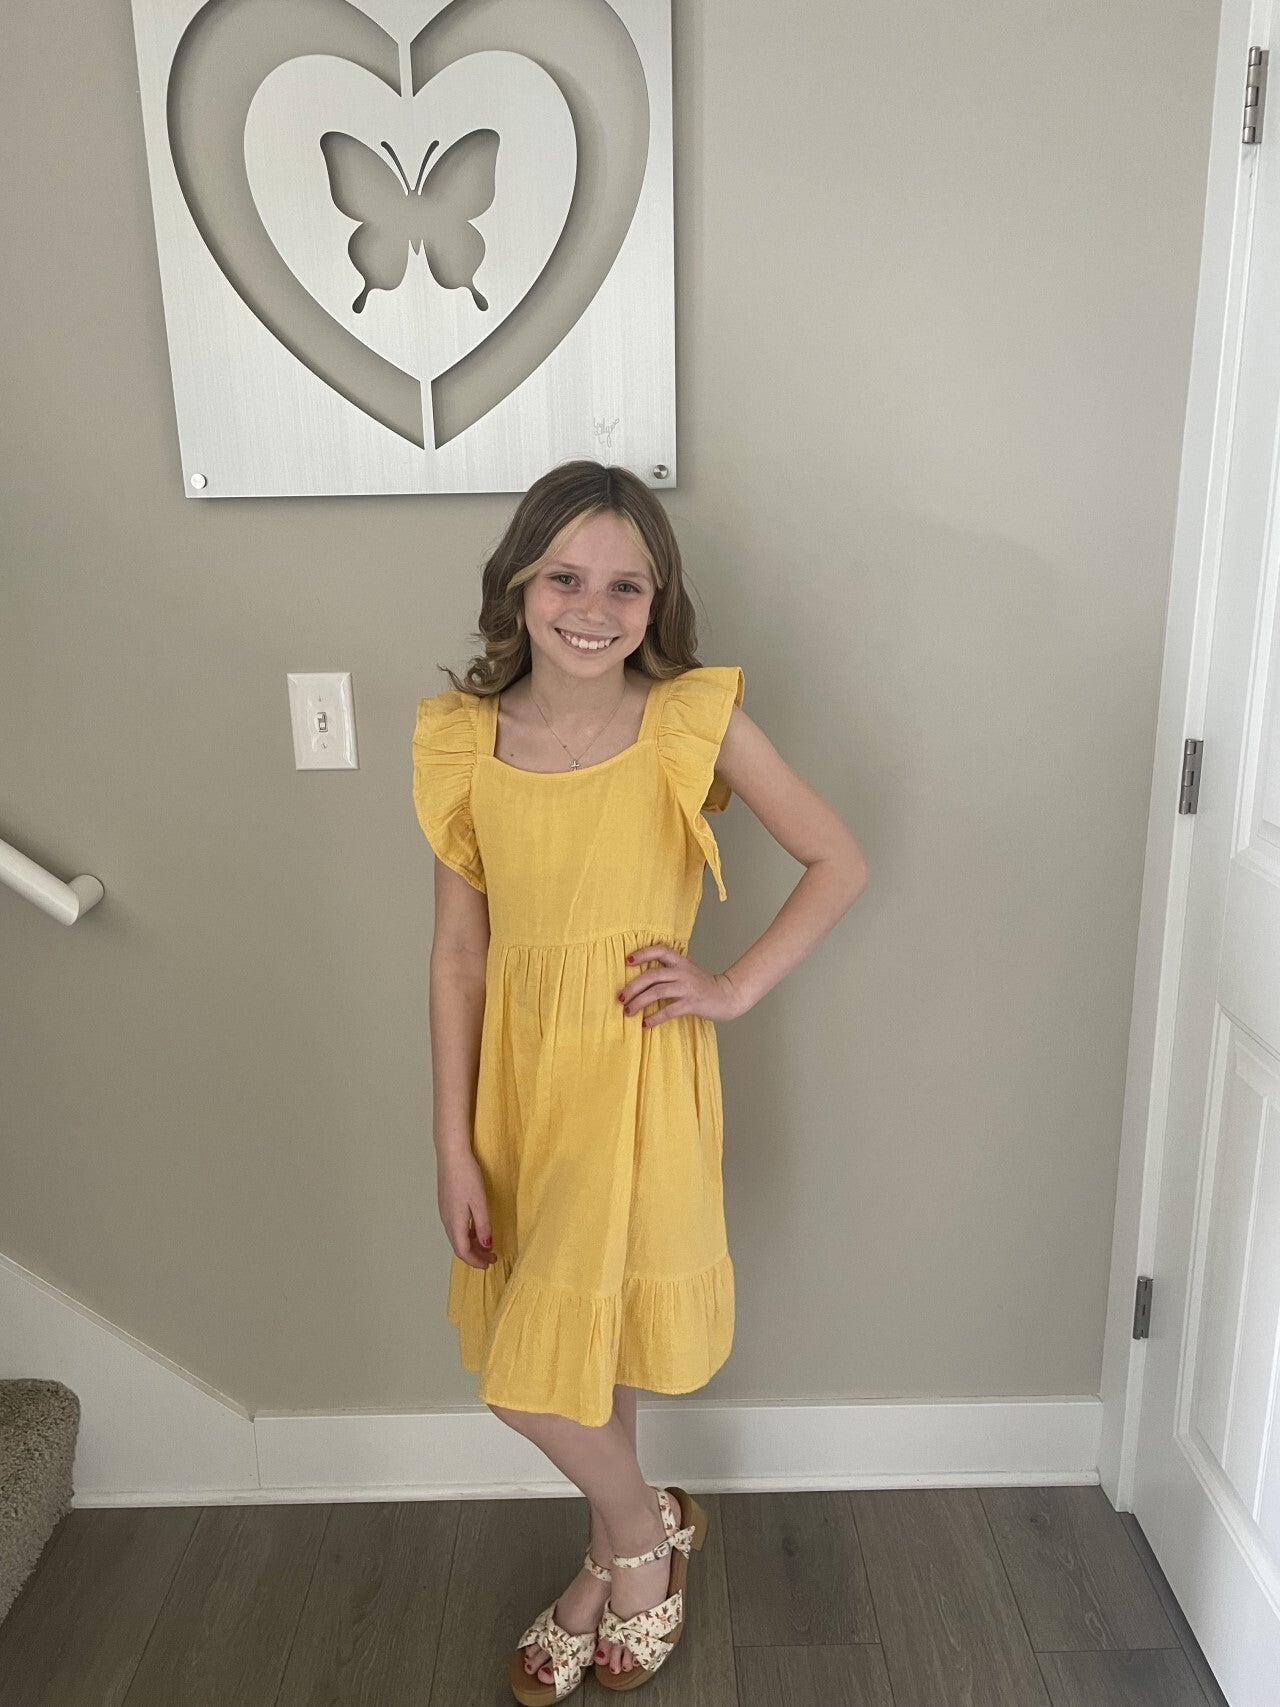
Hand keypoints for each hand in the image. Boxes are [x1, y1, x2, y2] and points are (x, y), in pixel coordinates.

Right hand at [437, 1149, 497, 1269]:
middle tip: (491, 1258)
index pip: (463, 1251)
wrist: (451, 1155)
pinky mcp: (446, 1203)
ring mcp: (445, 1212)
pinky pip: (455, 1226)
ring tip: (487, 1244)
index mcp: (455, 1223)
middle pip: (459, 1246)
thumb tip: (487, 1245)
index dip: (476, 1261)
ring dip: (471, 1244)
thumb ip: (483, 1225)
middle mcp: (447, 1220)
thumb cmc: (467, 1176)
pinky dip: (467, 1233)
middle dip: (475, 1255)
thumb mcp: (480, 1203)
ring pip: (457, 1236)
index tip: (489, 1264)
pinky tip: (477, 1228)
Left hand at [618, 943, 746, 1025]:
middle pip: (652, 975)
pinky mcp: (692, 1003)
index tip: (627, 961)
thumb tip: (640, 979)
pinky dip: (655, 1018)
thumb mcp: (686, 971)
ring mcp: (687, 987)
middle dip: (633, 987)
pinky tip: (645, 1024)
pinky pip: (669, 1010)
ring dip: (639, 1002)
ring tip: (628, 1012)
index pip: (660, 950)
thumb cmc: (702, 985)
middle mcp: (683, 972)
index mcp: (680, 962)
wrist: (727, 995)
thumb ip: (668, 971)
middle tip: (620, 998)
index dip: (643, 953)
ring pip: (657, 992)